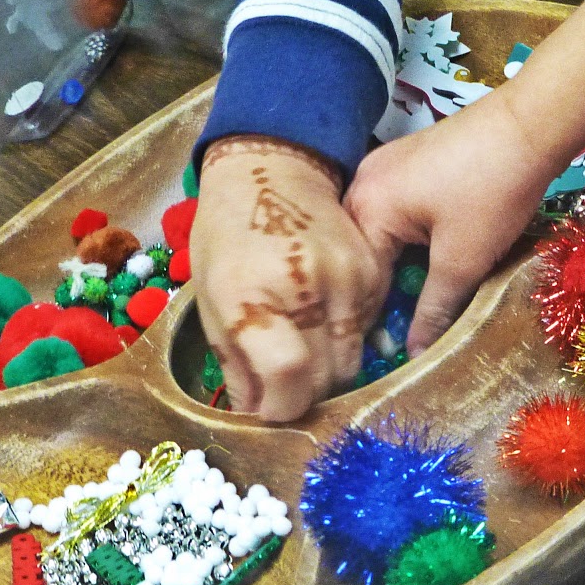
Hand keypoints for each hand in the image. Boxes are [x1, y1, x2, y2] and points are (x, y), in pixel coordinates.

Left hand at [192, 135, 388, 421]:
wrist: (274, 170)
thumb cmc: (227, 236)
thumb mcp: (211, 299)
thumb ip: (235, 363)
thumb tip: (258, 414)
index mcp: (253, 296)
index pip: (288, 378)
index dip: (282, 408)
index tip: (270, 409)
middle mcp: (306, 288)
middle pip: (326, 378)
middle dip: (303, 395)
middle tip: (283, 385)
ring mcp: (348, 279)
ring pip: (352, 361)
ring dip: (327, 371)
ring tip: (302, 354)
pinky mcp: (374, 272)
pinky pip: (368, 331)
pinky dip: (346, 339)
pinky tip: (322, 319)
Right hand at [344, 93, 559, 355]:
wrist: (532, 122)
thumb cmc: (493, 190)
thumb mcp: (463, 260)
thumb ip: (434, 309)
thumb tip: (412, 355)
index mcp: (364, 207)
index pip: (357, 280)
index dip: (375, 320)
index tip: (392, 355)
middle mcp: (361, 184)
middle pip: (365, 255)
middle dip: (387, 292)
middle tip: (410, 331)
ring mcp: (384, 167)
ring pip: (383, 234)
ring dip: (402, 266)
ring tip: (424, 298)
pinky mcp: (409, 161)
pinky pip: (398, 212)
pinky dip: (413, 239)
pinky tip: (435, 256)